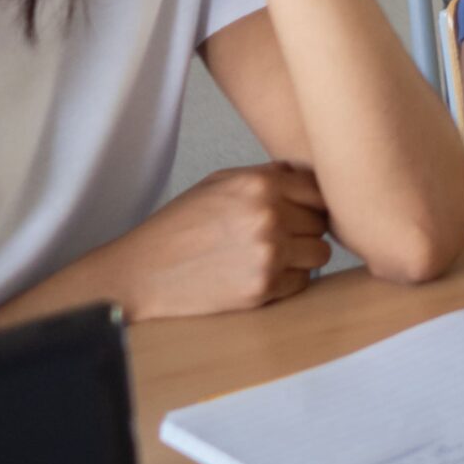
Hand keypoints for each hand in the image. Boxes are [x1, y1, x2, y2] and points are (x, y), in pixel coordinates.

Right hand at [95, 163, 333, 321]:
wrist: (141, 273)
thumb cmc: (179, 226)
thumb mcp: (219, 183)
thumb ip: (267, 175)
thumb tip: (309, 174)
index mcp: (260, 184)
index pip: (320, 190)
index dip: (313, 202)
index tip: (303, 211)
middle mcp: (269, 216)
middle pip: (322, 222)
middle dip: (306, 229)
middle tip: (279, 236)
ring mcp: (268, 255)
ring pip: (320, 253)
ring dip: (302, 256)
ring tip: (270, 256)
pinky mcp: (262, 289)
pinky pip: (302, 282)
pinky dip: (288, 281)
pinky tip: (258, 274)